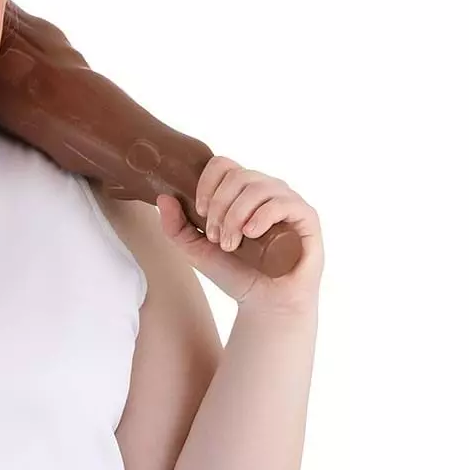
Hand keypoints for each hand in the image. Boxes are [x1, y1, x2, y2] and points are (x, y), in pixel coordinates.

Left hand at [157, 159, 322, 312]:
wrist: (264, 304)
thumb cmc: (236, 274)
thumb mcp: (197, 252)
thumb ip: (176, 228)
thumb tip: (163, 197)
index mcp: (242, 191)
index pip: (223, 165)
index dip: (207, 184)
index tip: (199, 212)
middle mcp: (266, 190)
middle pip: (237, 175)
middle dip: (220, 207)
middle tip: (216, 237)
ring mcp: (287, 200)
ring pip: (257, 187)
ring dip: (236, 215)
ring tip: (231, 244)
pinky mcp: (306, 216)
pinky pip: (283, 202)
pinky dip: (262, 216)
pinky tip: (251, 234)